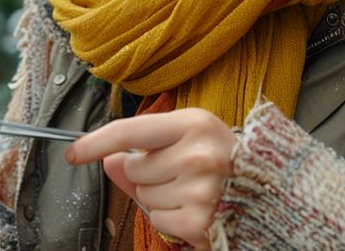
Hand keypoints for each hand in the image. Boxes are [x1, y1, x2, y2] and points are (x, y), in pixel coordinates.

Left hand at [65, 109, 235, 249]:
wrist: (270, 190)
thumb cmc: (226, 159)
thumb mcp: (190, 139)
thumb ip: (145, 149)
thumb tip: (109, 159)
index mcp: (194, 123)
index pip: (129, 131)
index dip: (95, 142)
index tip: (74, 152)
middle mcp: (197, 154)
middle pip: (134, 168)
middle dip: (146, 172)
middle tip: (180, 169)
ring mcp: (200, 189)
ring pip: (144, 195)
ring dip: (158, 196)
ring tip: (190, 187)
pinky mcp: (199, 220)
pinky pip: (158, 219)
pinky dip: (168, 218)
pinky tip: (192, 207)